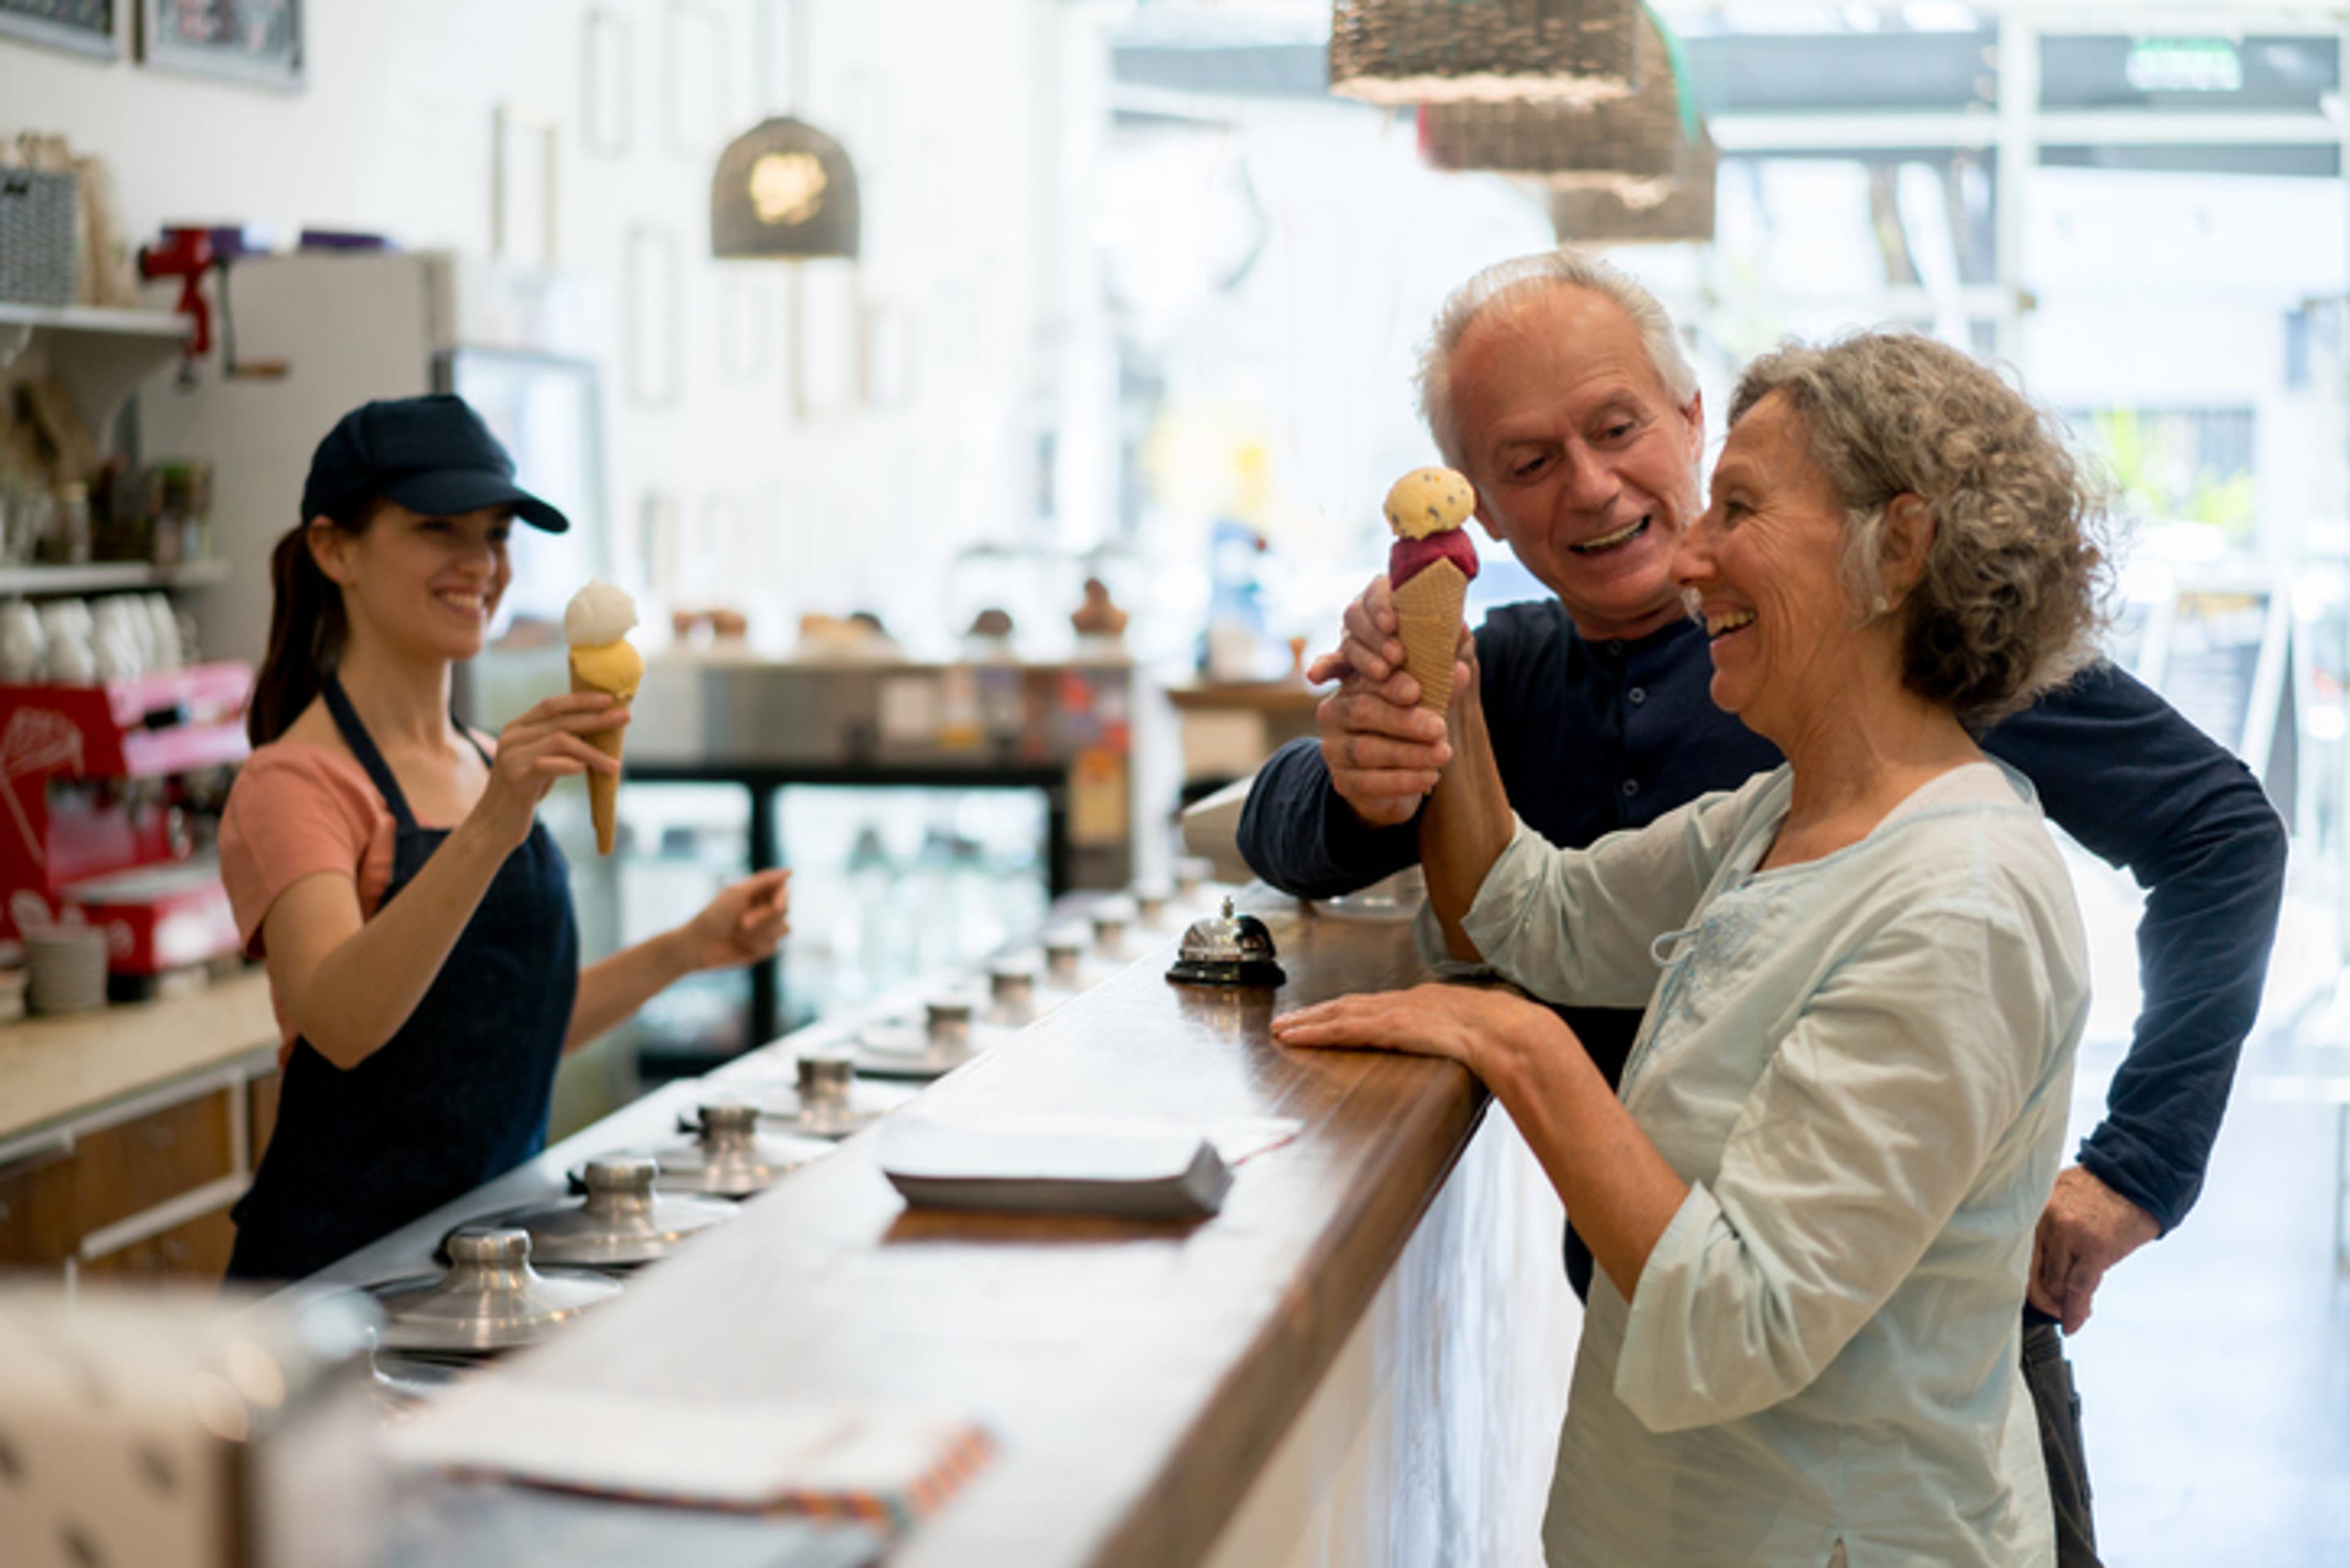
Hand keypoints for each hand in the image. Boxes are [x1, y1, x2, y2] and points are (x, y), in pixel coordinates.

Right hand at [469, 693, 628, 852]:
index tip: (609, 699)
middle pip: (560, 720)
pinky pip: (547, 764)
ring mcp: (511, 757)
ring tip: (614, 764)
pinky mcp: (516, 778)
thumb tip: (598, 729)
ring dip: (592, 751)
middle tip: (625, 717)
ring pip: (559, 740)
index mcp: (517, 728)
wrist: (493, 825)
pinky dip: (569, 765)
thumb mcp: (541, 762)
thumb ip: (558, 744)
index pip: (551, 705)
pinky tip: (586, 769)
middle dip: (596, 718)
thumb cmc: (523, 793)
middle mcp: (512, 737)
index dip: (581, 700)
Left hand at [674, 869, 790, 972]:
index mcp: (756, 894)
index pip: (783, 890)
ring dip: (761, 933)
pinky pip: (774, 946)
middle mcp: (762, 910)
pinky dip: (757, 946)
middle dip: (764, 919)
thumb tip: (790, 871)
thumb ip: (765, 880)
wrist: (698, 947)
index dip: (783, 898)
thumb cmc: (714, 916)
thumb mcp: (737, 893)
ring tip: (739, 936)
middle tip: (742, 924)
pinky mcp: (762, 948)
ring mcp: (764, 930)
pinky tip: (741, 946)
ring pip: (784, 929)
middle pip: (784, 911)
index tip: (776, 906)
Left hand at [1270, 981, 1553, 1079]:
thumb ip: (1465, 1042)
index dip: (1347, 1011)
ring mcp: (1398, 1012)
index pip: (1376, 1006)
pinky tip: (1296, 1037)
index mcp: (1427, 1004)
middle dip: (1317, 1014)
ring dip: (1308, 1022)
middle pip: (1350, 1005)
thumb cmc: (1506, 1038)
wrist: (1515, 1034)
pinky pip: (1345, 1028)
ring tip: (1281, 1030)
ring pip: (1340, 1014)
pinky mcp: (1392, 1025)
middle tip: (1287, 1021)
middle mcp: (1408, 1001)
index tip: (1326, 1017)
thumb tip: (1470, 1053)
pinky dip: (1317, 1032)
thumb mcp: (1480, 1037)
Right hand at [1305, 576, 1451, 827]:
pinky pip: (1369, 782)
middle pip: (1362, 711)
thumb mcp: (1425, 703)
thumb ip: (1439, 687)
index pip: (1365, 677)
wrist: (1392, 780)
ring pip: (1366, 749)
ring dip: (1409, 753)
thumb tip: (1462, 670)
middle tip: (1439, 727)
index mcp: (1352, 683)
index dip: (1389, 683)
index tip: (1416, 691)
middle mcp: (1334, 712)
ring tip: (1443, 753)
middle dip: (1403, 720)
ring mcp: (1333, 748)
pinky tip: (1430, 777)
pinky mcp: (1342, 781)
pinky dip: (1403, 780)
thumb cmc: (1409, 729)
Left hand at [2029, 1165, 2160, 1332]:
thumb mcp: (2057, 1197)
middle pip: (2028, 1271)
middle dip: (2037, 1296)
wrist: (2137, 1179)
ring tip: (2066, 1311)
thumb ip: (2041, 1226)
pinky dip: (2075, 1310)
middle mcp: (2045, 1219)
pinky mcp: (2095, 1248)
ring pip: (2053, 1283)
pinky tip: (2073, 1323)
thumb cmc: (2096, 1191)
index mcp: (2032, 1207)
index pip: (2013, 1252)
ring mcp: (2069, 1233)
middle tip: (2048, 1309)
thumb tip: (2029, 1263)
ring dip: (2059, 1304)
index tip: (2020, 1295)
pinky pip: (2078, 1287)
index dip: (2016, 1279)